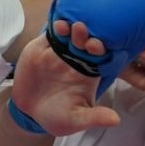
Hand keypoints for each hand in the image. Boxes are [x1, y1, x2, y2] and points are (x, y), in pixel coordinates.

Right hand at [10, 20, 121, 135]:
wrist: (29, 112)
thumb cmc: (56, 116)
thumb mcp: (75, 120)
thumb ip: (93, 117)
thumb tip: (115, 121)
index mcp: (90, 73)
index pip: (100, 58)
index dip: (100, 50)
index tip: (97, 47)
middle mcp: (77, 59)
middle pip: (85, 42)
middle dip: (86, 36)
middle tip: (83, 31)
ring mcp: (60, 51)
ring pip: (69, 35)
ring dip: (71, 28)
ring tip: (70, 26)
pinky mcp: (44, 47)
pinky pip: (52, 35)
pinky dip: (55, 28)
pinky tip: (57, 25)